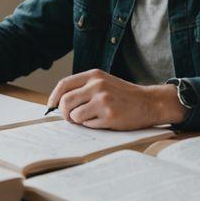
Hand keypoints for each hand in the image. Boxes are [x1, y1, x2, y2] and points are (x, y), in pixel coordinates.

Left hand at [46, 70, 187, 129]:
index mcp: (94, 75)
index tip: (51, 106)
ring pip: (74, 115)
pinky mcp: (109, 115)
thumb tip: (59, 102)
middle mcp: (97, 85)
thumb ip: (84, 88)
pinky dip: (92, 125)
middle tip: (71, 117)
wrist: (149, 102)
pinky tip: (104, 120)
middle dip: (64, 113)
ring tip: (91, 117)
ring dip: (78, 120)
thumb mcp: (104, 82)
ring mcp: (103, 100)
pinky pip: (88, 125)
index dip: (54, 97)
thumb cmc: (124, 94)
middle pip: (65, 102)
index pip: (64, 84)